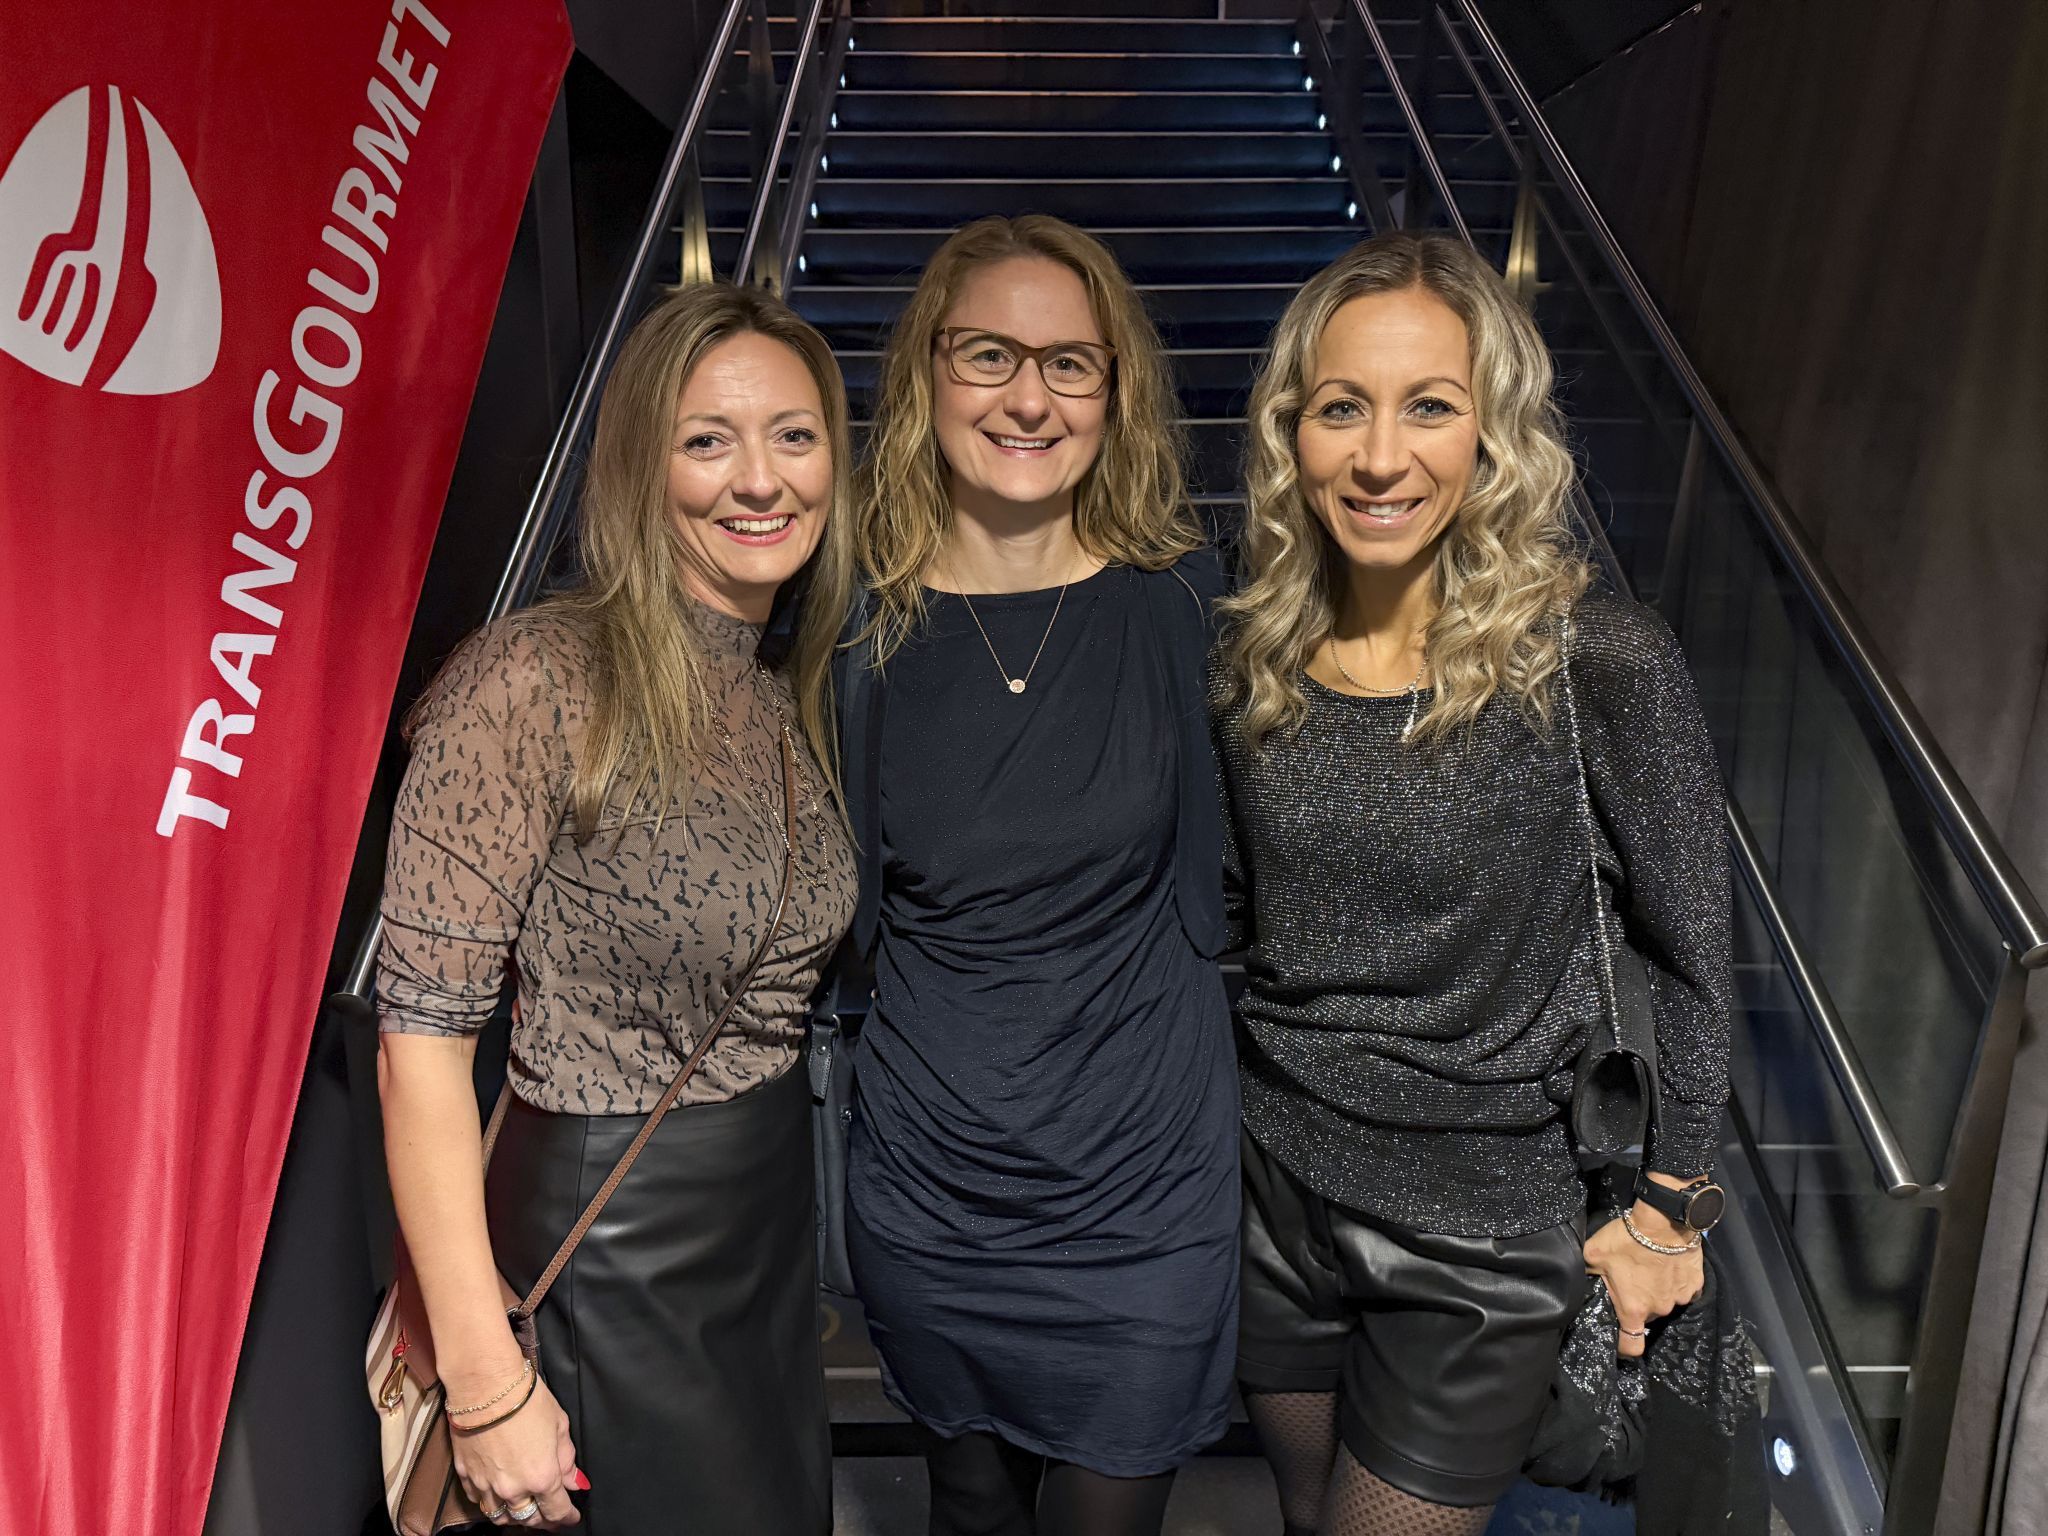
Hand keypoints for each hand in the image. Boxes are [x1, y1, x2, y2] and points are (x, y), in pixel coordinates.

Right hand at [450, 1370, 581, 1528]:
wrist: (485, 1385)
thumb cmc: (526, 1398)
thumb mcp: (559, 1424)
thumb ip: (566, 1458)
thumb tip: (574, 1481)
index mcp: (542, 1477)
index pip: (557, 1511)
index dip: (567, 1518)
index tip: (572, 1517)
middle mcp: (513, 1488)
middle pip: (529, 1519)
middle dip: (543, 1521)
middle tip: (550, 1517)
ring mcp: (486, 1484)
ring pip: (500, 1516)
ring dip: (514, 1517)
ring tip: (524, 1511)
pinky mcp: (466, 1475)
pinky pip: (478, 1500)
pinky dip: (490, 1502)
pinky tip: (497, 1496)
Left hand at [1582, 1177, 1704, 1358]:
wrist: (1663, 1220)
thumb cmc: (1627, 1238)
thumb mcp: (1594, 1254)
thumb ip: (1588, 1274)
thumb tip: (1578, 1280)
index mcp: (1633, 1309)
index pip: (1631, 1346)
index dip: (1623, 1346)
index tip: (1619, 1339)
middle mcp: (1659, 1309)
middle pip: (1646, 1317)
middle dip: (1637, 1304)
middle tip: (1629, 1282)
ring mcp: (1680, 1298)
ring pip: (1665, 1302)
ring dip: (1657, 1291)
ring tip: (1649, 1269)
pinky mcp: (1695, 1284)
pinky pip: (1683, 1289)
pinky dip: (1674, 1282)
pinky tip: (1667, 1266)